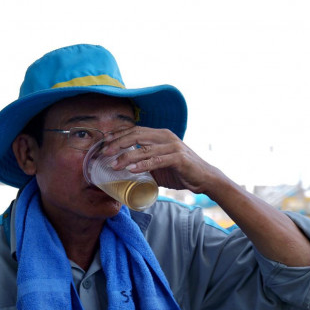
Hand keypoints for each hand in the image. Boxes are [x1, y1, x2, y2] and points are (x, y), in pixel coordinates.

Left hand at [101, 126, 222, 194]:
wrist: (204, 178)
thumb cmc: (181, 171)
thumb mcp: (159, 165)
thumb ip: (145, 163)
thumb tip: (125, 171)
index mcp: (160, 135)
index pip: (135, 130)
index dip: (118, 135)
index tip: (104, 143)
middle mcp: (165, 136)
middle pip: (136, 135)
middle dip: (117, 143)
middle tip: (104, 153)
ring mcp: (173, 146)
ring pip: (144, 149)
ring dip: (126, 157)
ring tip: (114, 165)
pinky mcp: (178, 158)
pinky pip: (157, 160)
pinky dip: (143, 165)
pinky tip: (131, 170)